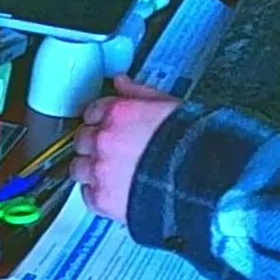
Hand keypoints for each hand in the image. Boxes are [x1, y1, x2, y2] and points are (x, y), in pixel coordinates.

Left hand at [69, 75, 180, 223]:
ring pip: (78, 167)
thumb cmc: (191, 143)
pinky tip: (113, 191)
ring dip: (90, 169)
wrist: (202, 180)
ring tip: (111, 173)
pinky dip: (96, 193)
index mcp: (117, 112)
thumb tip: (121, 82)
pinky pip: (87, 195)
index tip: (107, 128)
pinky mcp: (102, 198)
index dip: (101, 121)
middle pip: (82, 139)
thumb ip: (138, 92)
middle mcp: (103, 139)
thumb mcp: (168, 105)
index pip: (91, 111)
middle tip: (111, 152)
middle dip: (94, 145)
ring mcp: (100, 169)